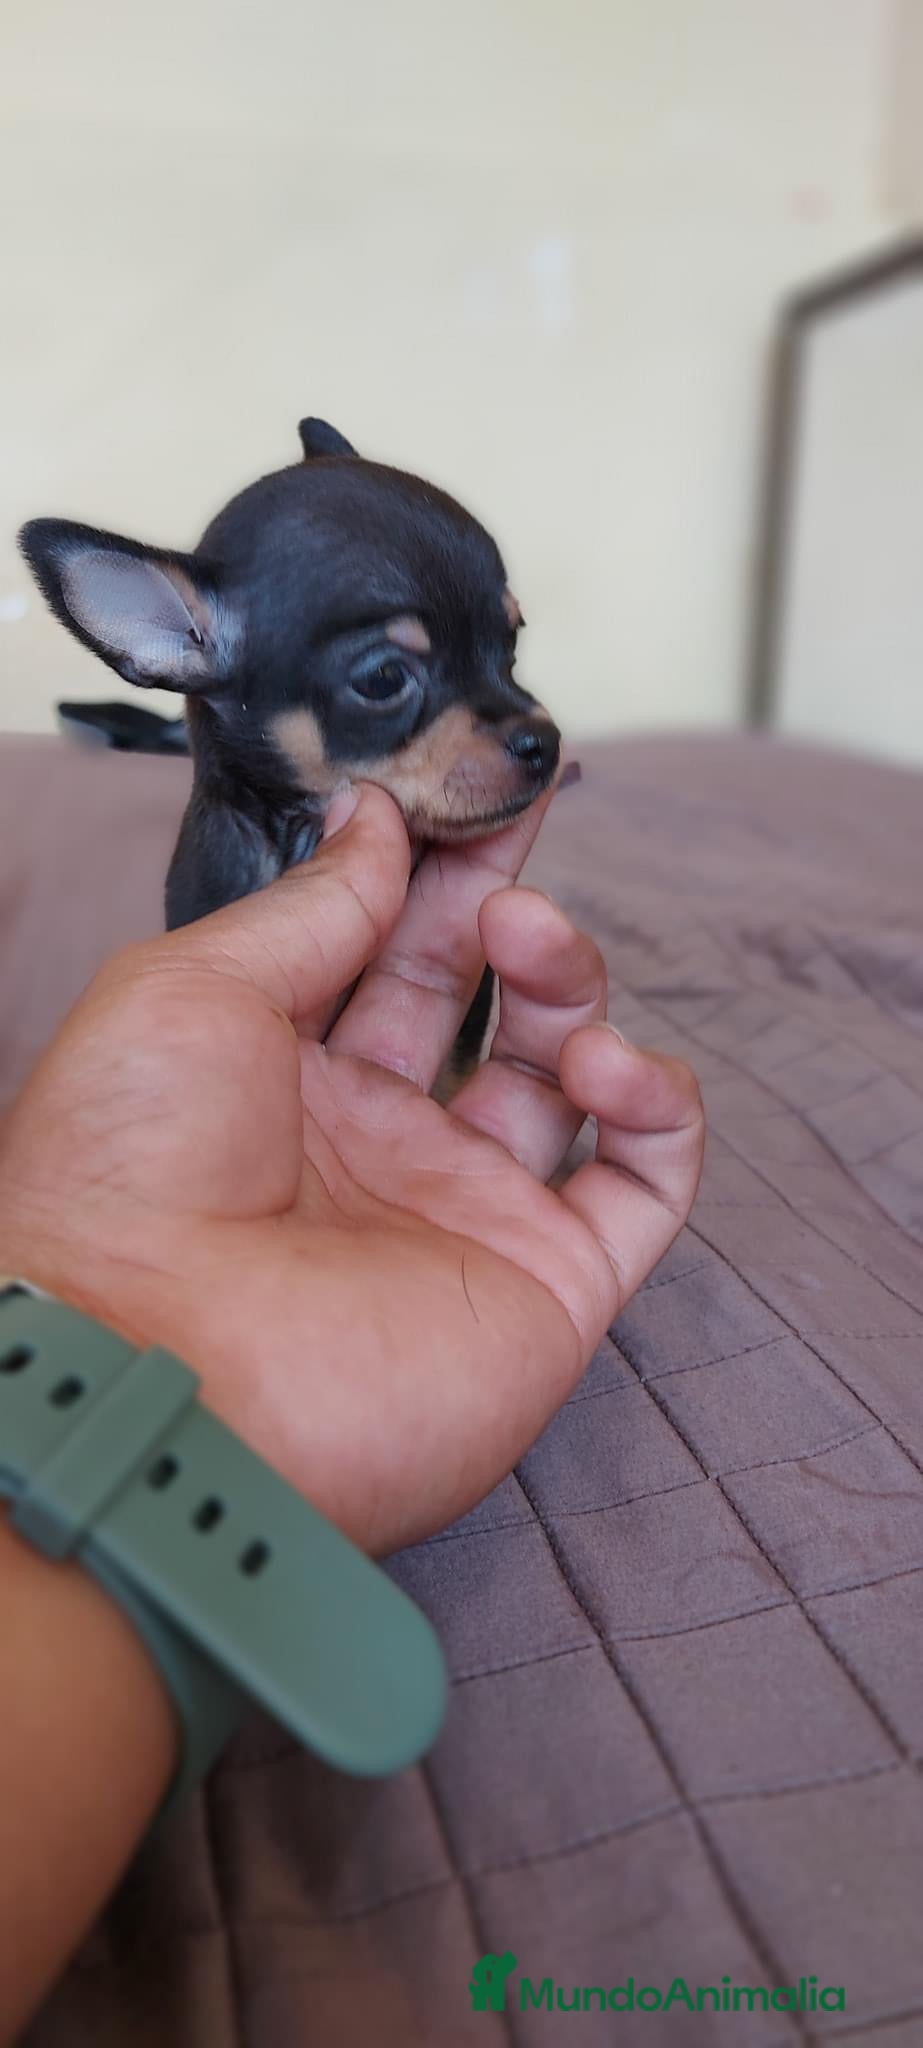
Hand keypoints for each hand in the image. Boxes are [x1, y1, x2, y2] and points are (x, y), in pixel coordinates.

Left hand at [0, 783, 703, 1553]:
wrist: (155, 1372)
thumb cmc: (127, 1177)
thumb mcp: (192, 990)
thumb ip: (314, 909)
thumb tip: (378, 821)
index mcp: (285, 1082)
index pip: (389, 956)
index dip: (434, 870)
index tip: (468, 787)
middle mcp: (380, 1149)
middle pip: (485, 1004)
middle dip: (508, 905)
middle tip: (513, 824)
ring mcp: (467, 1216)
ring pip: (567, 1078)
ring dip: (568, 985)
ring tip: (528, 945)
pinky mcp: (549, 1283)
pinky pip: (648, 1184)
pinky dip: (658, 1106)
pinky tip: (602, 1062)